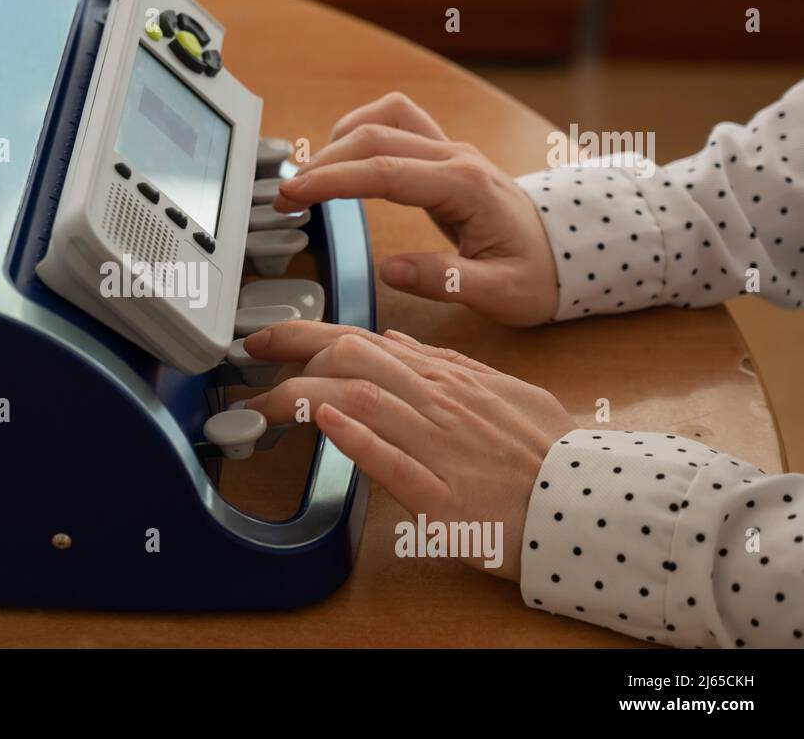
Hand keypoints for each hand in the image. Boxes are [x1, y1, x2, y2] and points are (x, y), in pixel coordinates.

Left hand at [243, 321, 575, 581]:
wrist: (587, 500)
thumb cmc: (543, 450)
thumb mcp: (499, 389)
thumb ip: (444, 364)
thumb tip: (393, 341)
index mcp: (448, 378)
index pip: (364, 342)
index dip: (307, 335)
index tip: (268, 339)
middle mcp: (438, 402)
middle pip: (353, 360)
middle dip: (292, 353)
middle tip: (249, 361)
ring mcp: (439, 447)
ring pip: (365, 401)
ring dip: (304, 397)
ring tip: (266, 402)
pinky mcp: (443, 496)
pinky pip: (395, 461)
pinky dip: (357, 440)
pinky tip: (327, 425)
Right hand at [275, 92, 558, 326]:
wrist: (567, 252)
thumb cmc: (537, 273)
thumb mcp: (502, 292)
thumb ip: (449, 281)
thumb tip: (392, 269)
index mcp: (465, 187)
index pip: (385, 170)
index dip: (333, 180)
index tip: (293, 194)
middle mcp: (455, 157)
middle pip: (375, 136)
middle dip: (322, 162)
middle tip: (285, 197)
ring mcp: (449, 150)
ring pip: (383, 119)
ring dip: (339, 141)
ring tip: (308, 179)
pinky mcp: (442, 154)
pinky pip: (395, 121)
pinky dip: (361, 131)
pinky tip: (342, 160)